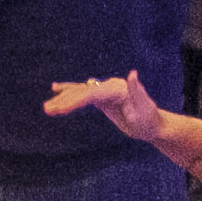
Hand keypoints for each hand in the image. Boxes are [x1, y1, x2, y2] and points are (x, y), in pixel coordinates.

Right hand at [47, 72, 167, 143]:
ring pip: (80, 93)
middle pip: (83, 92)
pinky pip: (83, 94)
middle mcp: (110, 86)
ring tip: (47, 108)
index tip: (60, 109)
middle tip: (48, 110)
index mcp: (117, 89)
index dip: (75, 101)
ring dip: (63, 99)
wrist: (154, 126)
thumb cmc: (150, 121)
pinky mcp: (103, 97)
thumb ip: (137, 91)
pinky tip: (57, 89)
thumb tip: (133, 74)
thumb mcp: (144, 110)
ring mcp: (105, 90)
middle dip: (65, 101)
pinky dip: (70, 92)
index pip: (91, 94)